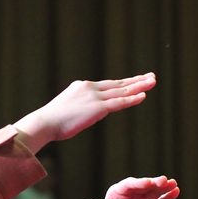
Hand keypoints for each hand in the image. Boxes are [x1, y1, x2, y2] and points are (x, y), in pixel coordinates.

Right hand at [14, 73, 155, 153]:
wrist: (44, 122)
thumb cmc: (51, 121)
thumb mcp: (66, 109)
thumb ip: (79, 108)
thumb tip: (85, 114)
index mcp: (82, 87)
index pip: (107, 85)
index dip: (123, 83)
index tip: (135, 81)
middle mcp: (90, 88)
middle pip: (118, 84)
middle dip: (136, 80)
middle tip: (150, 76)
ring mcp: (94, 97)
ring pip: (122, 91)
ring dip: (139, 86)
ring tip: (153, 81)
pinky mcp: (97, 108)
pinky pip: (119, 103)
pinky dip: (132, 99)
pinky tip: (143, 95)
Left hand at [99, 176, 178, 198]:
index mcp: (117, 193)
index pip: (128, 185)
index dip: (138, 183)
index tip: (148, 182)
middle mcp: (132, 194)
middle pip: (144, 186)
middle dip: (154, 183)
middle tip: (164, 180)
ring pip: (154, 192)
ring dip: (164, 188)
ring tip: (173, 183)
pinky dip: (168, 197)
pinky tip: (176, 191)